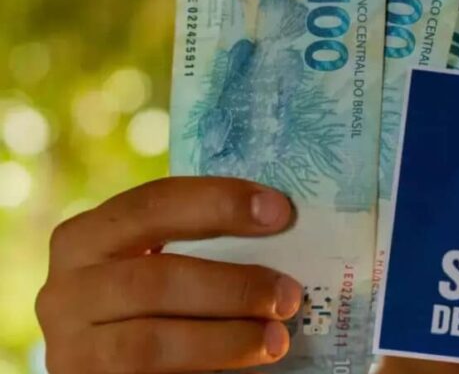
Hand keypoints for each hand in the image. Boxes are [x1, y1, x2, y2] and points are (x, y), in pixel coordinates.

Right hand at [36, 177, 302, 373]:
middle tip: (289, 295)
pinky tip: (244, 366)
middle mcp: (68, 289)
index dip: (219, 203)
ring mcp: (72, 347)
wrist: (105, 360)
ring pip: (151, 342)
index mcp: (87, 238)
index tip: (279, 211)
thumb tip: (276, 228)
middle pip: (156, 279)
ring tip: (275, 339)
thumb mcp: (153, 263)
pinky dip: (206, 371)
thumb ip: (196, 246)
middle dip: (232, 286)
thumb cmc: (144, 302)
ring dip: (225, 339)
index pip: (154, 204)